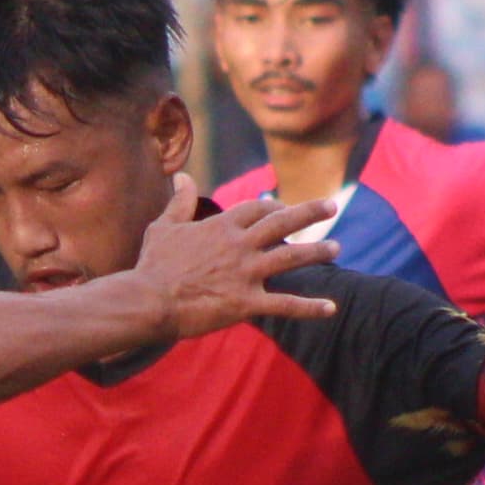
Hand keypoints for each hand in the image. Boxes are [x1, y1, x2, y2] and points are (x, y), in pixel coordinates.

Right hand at [128, 178, 338, 337]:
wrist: (148, 300)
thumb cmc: (153, 265)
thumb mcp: (163, 227)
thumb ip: (179, 201)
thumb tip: (182, 176)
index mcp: (222, 226)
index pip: (257, 208)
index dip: (273, 206)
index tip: (284, 207)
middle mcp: (240, 246)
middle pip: (282, 222)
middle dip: (310, 213)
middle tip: (332, 206)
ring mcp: (246, 274)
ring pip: (290, 257)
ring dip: (316, 252)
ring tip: (336, 248)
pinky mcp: (246, 303)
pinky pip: (285, 305)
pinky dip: (310, 307)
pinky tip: (332, 308)